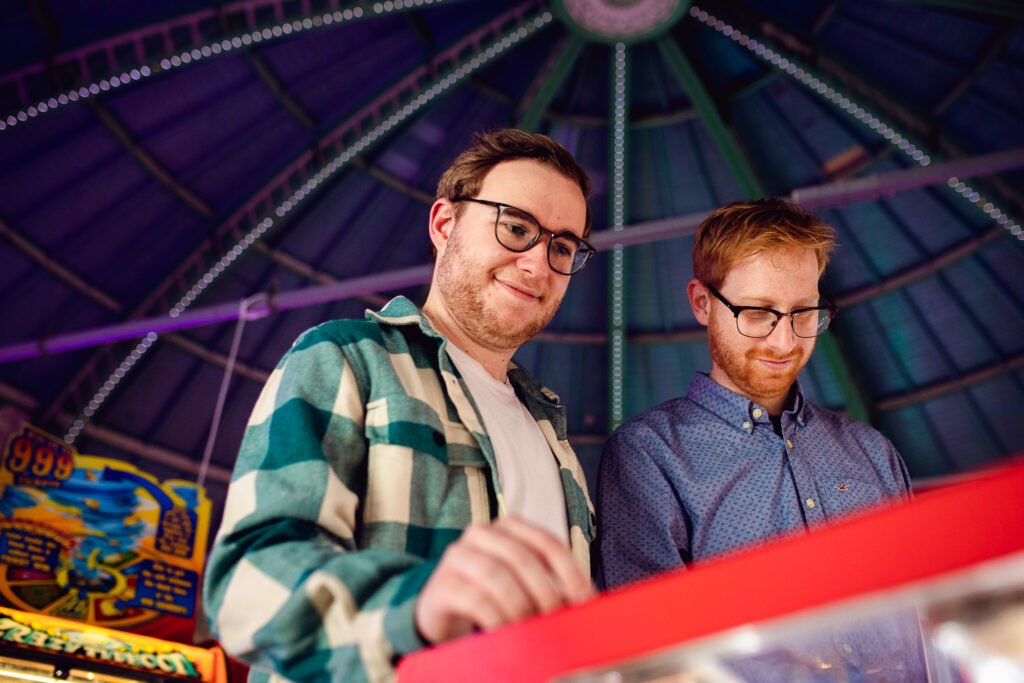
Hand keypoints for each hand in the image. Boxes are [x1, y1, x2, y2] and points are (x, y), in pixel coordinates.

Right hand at [414, 516, 594, 643]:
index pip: (547, 543)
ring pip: (497, 576)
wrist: (444, 611)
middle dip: (546, 593)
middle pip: (523, 558)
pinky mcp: (441, 585)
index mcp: (509, 528)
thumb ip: (553, 585)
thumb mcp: (524, 585)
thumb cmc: (493, 596)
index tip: (585, 601)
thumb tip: (589, 601)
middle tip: (556, 622)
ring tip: (531, 631)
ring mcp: (458, 556)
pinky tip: (505, 634)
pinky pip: (474, 600)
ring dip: (520, 607)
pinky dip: (496, 619)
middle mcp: (482, 534)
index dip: (570, 572)